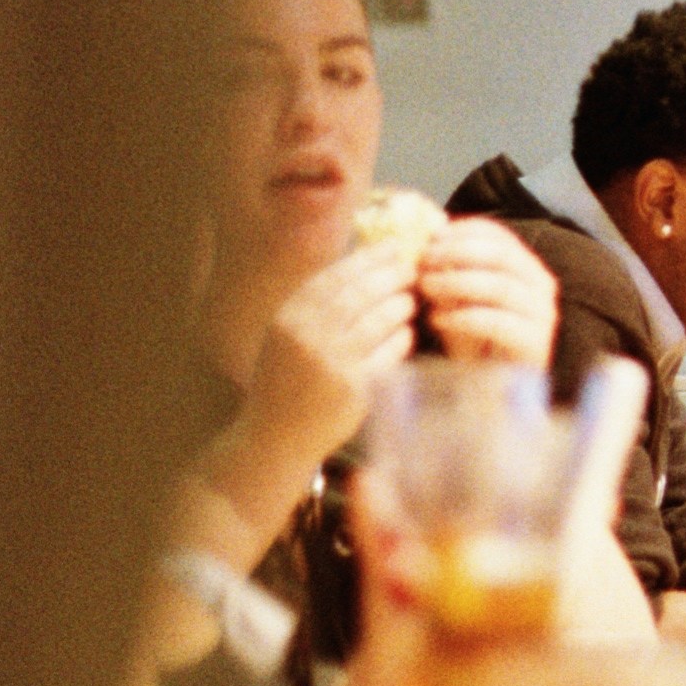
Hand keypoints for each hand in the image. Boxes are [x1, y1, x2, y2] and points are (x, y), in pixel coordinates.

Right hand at [236, 244, 418, 486]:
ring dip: (399, 305)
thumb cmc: (285, 382)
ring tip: (410, 300)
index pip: (334, 275)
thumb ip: (314, 306)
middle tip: (411, 269)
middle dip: (390, 275)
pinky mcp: (353, 389)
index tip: (393, 246)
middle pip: (359, 292)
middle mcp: (306, 336)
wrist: (274, 438)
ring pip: (377, 320)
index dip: (367, 257)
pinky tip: (407, 333)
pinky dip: (400, 340)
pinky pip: (387, 354)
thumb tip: (361, 266)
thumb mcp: (286, 337)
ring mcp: (330, 363)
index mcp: (288, 317)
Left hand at [417, 217, 558, 368]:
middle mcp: (541, 285)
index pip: (498, 235)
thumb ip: (447, 275)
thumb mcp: (459, 301)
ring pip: (500, 286)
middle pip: (500, 255)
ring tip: (425, 287)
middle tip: (423, 261)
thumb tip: (422, 247)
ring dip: (456, 282)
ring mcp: (542, 315)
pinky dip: (463, 317)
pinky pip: (498, 323)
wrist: (496, 391)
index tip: (429, 237)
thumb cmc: (475, 341)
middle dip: (456, 253)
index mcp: (525, 266)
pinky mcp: (535, 344)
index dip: (462, 231)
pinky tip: (437, 319)